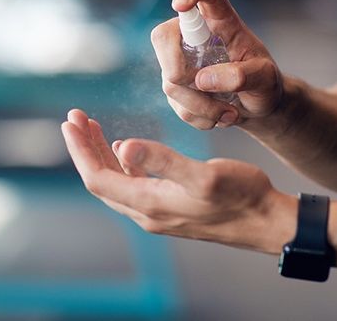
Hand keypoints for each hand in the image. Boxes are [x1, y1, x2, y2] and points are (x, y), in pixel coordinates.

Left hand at [61, 108, 294, 252]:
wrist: (266, 221)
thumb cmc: (241, 196)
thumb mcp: (203, 174)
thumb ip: (162, 160)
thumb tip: (123, 145)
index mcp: (149, 203)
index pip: (97, 177)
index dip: (79, 150)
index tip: (69, 121)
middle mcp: (148, 212)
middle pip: (101, 180)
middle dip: (84, 148)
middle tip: (75, 116)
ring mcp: (159, 212)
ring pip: (116, 182)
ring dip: (100, 154)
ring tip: (92, 126)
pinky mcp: (170, 208)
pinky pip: (133, 185)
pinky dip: (122, 162)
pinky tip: (125, 149)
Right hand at [150, 0, 285, 129]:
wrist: (259, 106)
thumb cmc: (265, 83)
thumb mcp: (265, 78)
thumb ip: (241, 76)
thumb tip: (202, 80)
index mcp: (222, 20)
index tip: (181, 5)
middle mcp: (195, 34)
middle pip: (163, 36)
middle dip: (179, 70)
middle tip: (206, 87)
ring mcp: (181, 59)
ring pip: (170, 81)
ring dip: (202, 105)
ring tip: (231, 112)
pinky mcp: (176, 85)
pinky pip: (176, 105)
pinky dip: (200, 117)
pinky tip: (220, 116)